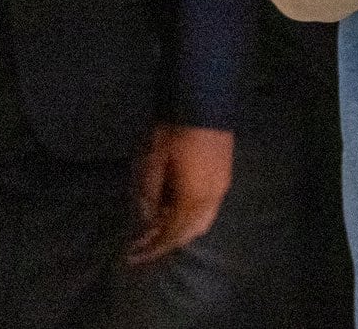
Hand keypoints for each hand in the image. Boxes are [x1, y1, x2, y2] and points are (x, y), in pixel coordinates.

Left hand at [128, 124, 233, 262]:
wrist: (202, 104)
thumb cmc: (173, 134)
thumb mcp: (151, 164)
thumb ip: (149, 196)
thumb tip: (147, 218)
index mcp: (193, 198)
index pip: (172, 234)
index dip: (153, 248)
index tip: (133, 255)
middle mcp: (212, 198)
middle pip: (191, 232)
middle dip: (167, 241)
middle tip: (143, 241)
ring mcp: (221, 187)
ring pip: (203, 221)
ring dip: (180, 229)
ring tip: (157, 225)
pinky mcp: (224, 176)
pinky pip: (208, 208)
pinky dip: (190, 217)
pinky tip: (175, 208)